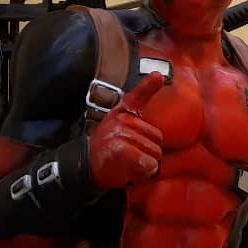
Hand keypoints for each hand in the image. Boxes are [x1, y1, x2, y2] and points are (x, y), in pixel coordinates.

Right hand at [88, 74, 166, 189]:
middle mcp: (122, 120)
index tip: (158, 75)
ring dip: (145, 164)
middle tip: (131, 155)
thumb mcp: (122, 127)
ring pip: (155, 153)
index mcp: (123, 112)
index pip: (138, 97)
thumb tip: (155, 88)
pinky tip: (129, 170)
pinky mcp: (120, 151)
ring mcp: (120, 134)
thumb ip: (138, 115)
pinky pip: (148, 163)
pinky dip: (143, 172)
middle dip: (149, 152)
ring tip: (128, 162)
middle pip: (158, 139)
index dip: (148, 85)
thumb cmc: (111, 147)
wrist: (89, 166)